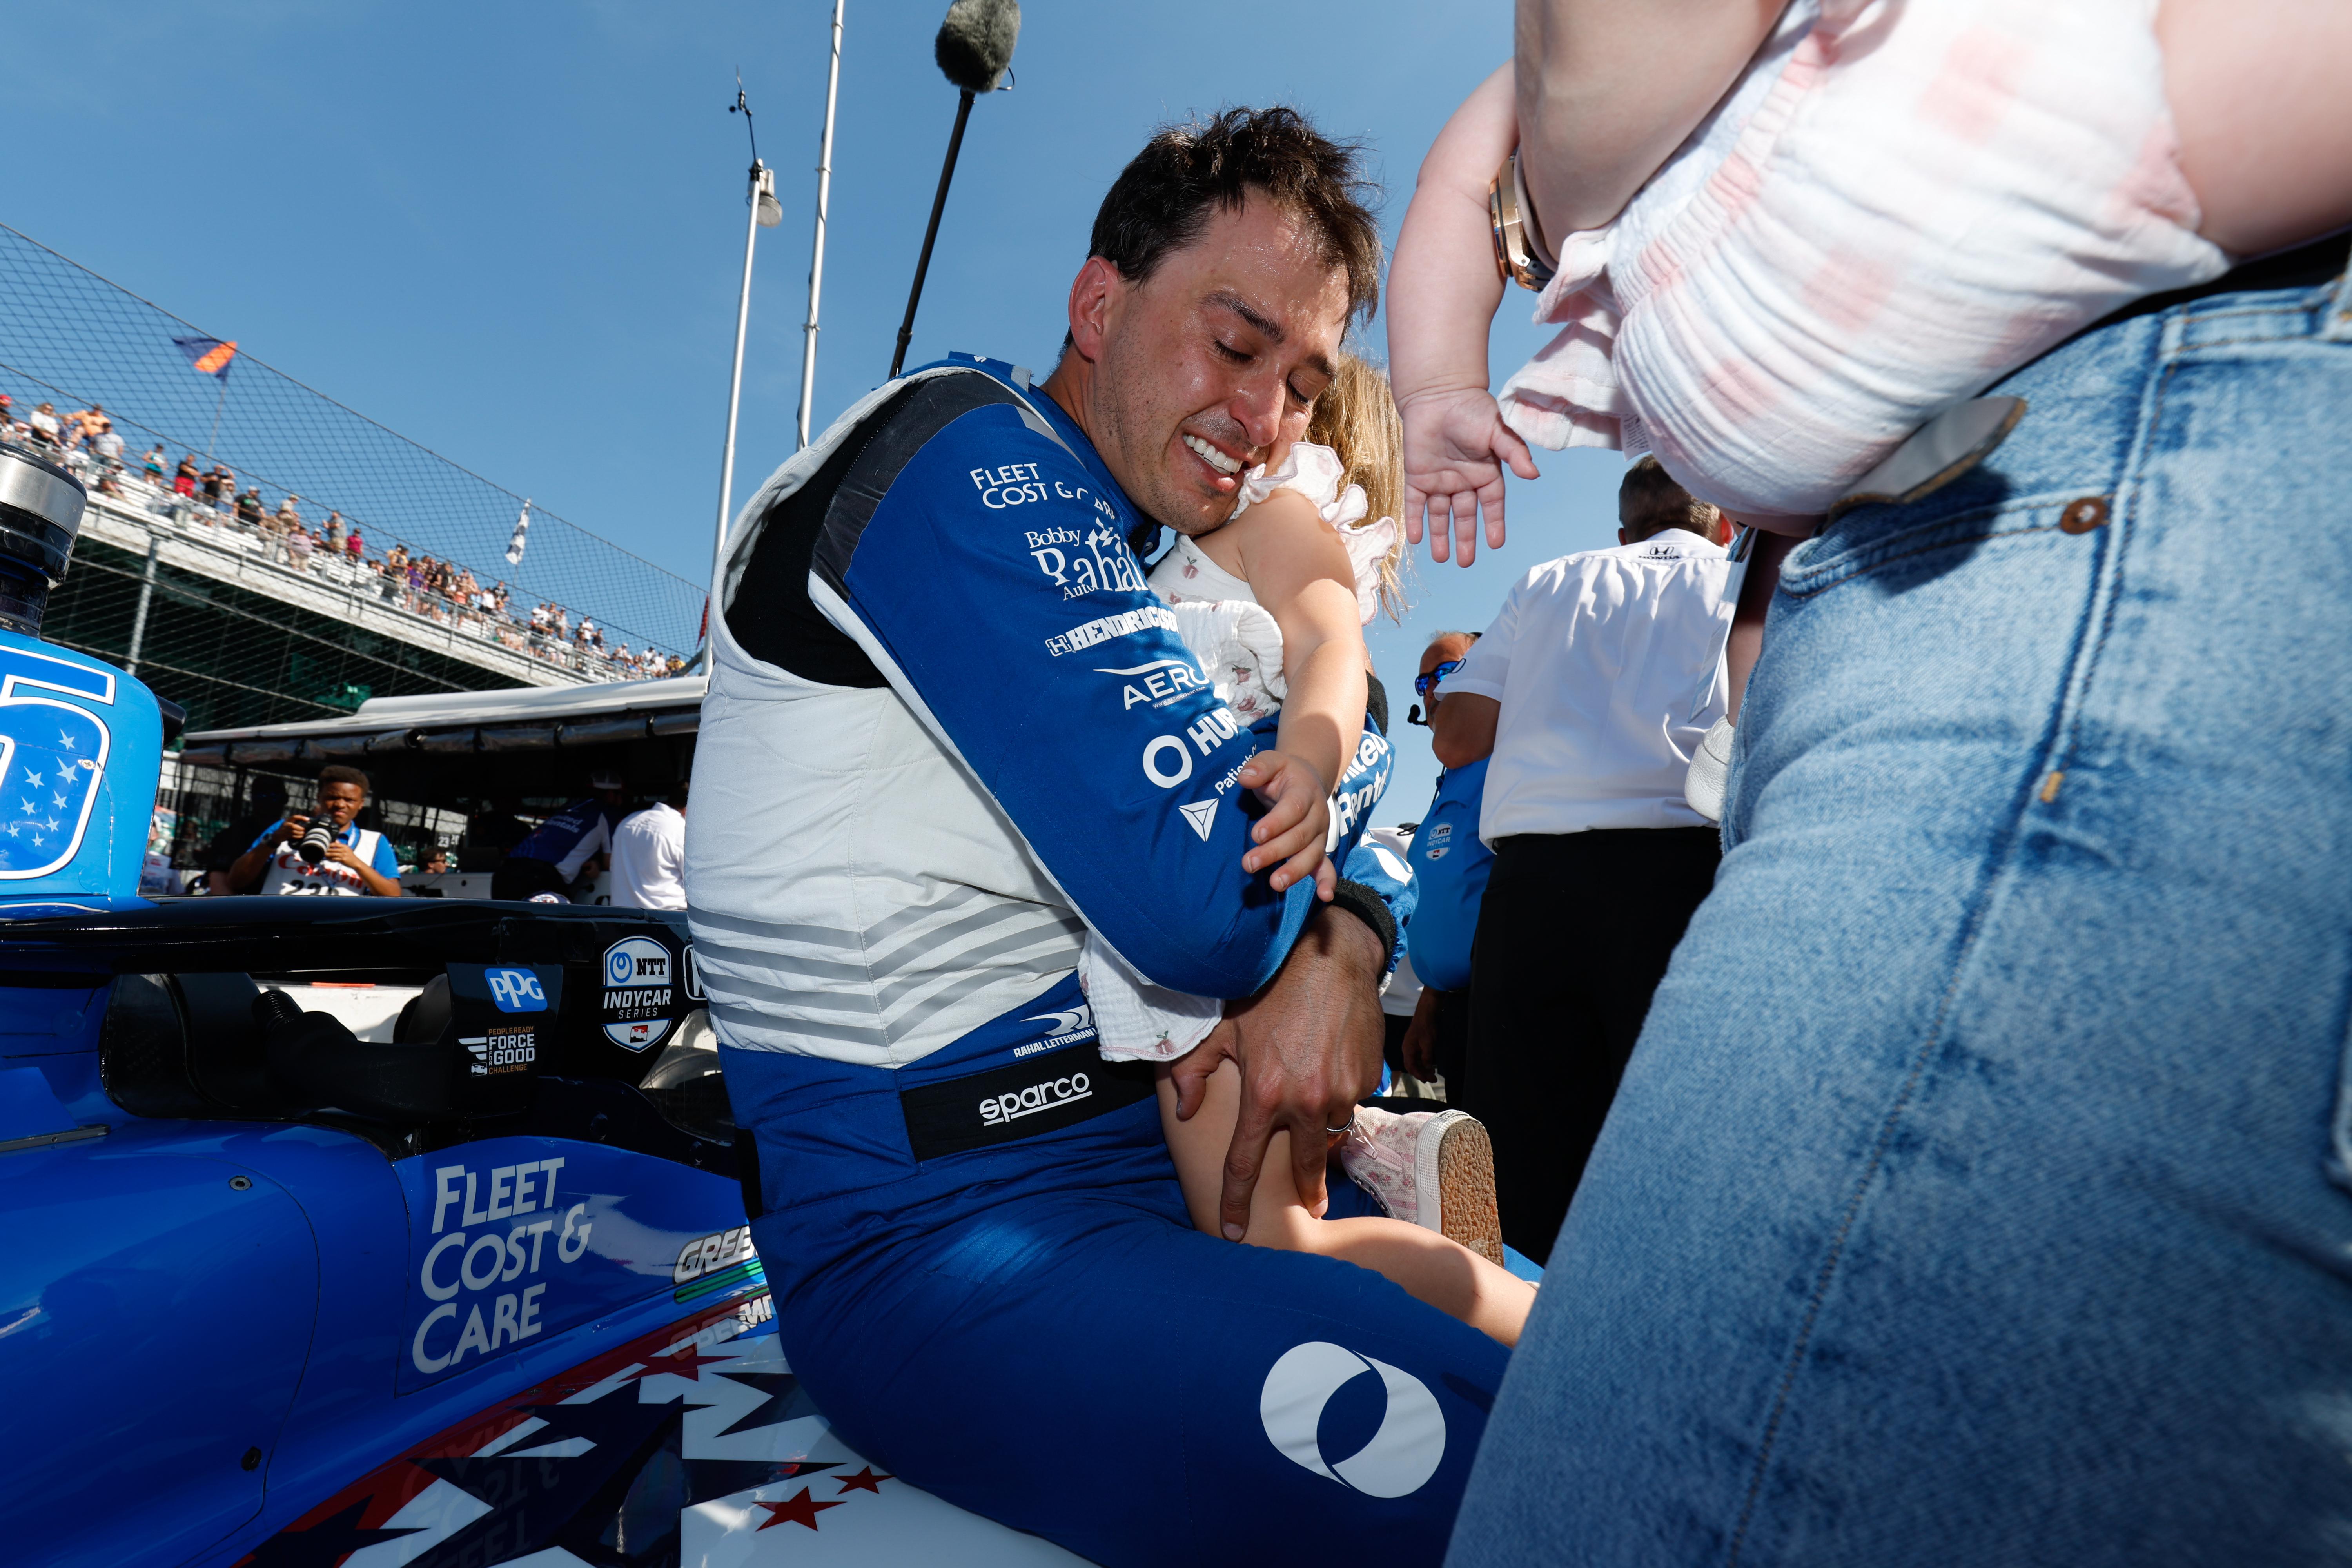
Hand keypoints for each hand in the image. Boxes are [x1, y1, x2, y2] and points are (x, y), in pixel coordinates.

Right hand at [271, 815, 308, 846]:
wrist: (277, 835)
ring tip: (304, 833)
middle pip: (293, 826)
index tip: (308, 819)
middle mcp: (285, 824)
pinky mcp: (285, 835)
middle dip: (300, 828)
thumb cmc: (287, 828)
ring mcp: (284, 830)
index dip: (301, 817)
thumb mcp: (290, 823)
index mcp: (288, 820)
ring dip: (300, 833)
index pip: (294, 817)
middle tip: (304, 829)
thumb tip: (307, 821)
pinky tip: (301, 836)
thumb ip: (296, 822)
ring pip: (293, 831)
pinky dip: (298, 836)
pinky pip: (292, 836)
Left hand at [321, 840, 362, 870]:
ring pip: (332, 854)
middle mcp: (344, 850)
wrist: (355, 862)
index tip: (325, 846)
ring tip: (324, 855)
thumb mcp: (347, 849)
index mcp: (345, 846)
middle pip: (333, 849)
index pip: (335, 844)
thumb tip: (336, 841)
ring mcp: (343, 855)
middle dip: (327, 850)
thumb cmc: (350, 856)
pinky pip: (334, 859)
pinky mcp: (342, 860)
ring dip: (327, 855)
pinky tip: (328, 859)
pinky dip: (330, 859)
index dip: (329, 845)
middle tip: (323, 851)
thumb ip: (341, 845)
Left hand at [1168, 906, 1387, 1237]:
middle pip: (1306, 1165)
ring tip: (1314, 1098)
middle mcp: (1305, 1100)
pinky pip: (1352, 1101)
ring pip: (1331, 1127)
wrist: (1327, 958)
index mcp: (1264, 1094)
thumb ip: (1193, 1071)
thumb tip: (1183, 1111)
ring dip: (1322, 1123)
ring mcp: (1341, 1091)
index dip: (1235, 1202)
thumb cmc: (1269, 990)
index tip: (1233, 1232)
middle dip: (1308, 1190)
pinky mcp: (1368, 1079)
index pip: (1244, 1164)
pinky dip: (1341, 1095)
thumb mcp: (1220, 1028)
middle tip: (1311, 1205)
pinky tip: (1331, 1068)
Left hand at [1236, 750, 1330, 895]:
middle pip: (1299, 836)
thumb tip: (1246, 777)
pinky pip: (1326, 866)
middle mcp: (1317, 815)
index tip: (1256, 834)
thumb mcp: (1271, 761)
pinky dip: (1326, 881)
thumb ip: (1259, 767)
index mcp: (1305, 791)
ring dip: (1294, 871)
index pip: (1293, 808)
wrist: (1306, 779)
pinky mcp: (1319, 849)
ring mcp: (1320, 835)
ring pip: (1311, 855)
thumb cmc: (1282, 774)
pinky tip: (1324, 896)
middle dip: (1275, 851)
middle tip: (1249, 863)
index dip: (1276, 822)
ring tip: (1275, 883)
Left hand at [1398, 386, 1538, 566]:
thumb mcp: (1498, 430)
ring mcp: (1439, 480)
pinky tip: (1415, 540)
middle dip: (1465, 539)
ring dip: (1440, 536)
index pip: (1492, 505)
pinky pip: (1415, 503)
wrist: (1438, 394)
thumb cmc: (1472, 409)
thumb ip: (1514, 452)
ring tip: (1440, 559)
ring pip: (1440, 514)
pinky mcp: (1417, 476)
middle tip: (1465, 562)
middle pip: (1465, 516)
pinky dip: (1415, 520)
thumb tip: (1533, 474)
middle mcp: (1463, 481)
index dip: (1494, 524)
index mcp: (1485, 473)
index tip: (1496, 544)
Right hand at [1400, 986, 1441, 1080]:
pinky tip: (1431, 1066)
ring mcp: (1412, 1047)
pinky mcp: (1417, 1044)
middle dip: (1422, 1073)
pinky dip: (1425, 1063)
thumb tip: (1427, 1068)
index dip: (1418, 1074)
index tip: (1426, 1080)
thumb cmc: (1426, 1027)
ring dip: (1424, 1069)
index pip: (1410, 1066)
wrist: (1427, 1013)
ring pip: (1417, 1062)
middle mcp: (1408, 1049)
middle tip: (1433, 1079)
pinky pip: (1419, 1057)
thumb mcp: (1428, 1043)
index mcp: (1407, 1049)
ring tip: (1433, 1075)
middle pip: (1413, 1065)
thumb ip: (1427, 1057)